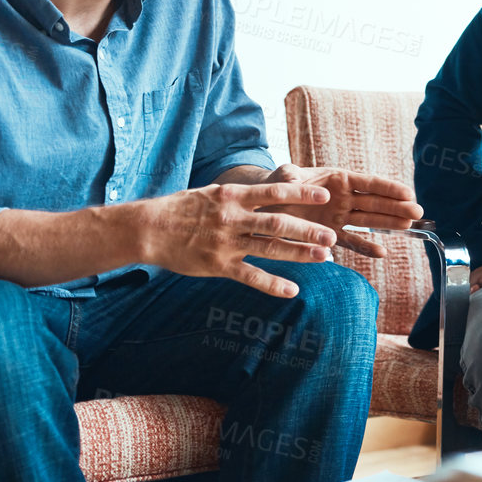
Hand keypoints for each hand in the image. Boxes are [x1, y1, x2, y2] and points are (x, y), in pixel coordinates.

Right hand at [135, 182, 339, 297]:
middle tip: (332, 236)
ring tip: (324, 257)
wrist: (149, 228)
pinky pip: (250, 276)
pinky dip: (273, 284)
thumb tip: (272, 191)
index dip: (301, 194)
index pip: (274, 192)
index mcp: (234, 196)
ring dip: (299, 254)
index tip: (325, 195)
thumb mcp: (214, 192)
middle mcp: (233, 219)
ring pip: (269, 249)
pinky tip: (293, 290)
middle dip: (307, 230)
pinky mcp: (218, 265)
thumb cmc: (183, 208)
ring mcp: (227, 243)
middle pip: (278, 224)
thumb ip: (243, 195)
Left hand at [258, 165, 423, 258]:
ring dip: (389, 224)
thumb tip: (295, 177)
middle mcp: (343, 198)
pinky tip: (381, 253)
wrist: (266, 207)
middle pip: (375, 203)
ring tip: (409, 227)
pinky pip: (352, 242)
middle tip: (417, 212)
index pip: (369, 183)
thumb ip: (290, 177)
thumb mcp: (283, 176)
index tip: (408, 193)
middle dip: (397, 207)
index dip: (389, 188)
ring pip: (369, 221)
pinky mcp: (330, 235)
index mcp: (338, 180)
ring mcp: (339, 217)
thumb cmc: (277, 186)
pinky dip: (366, 247)